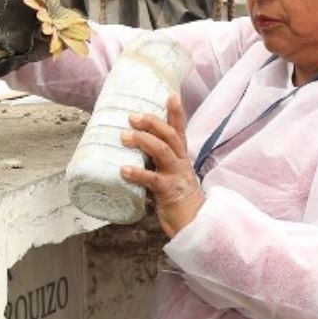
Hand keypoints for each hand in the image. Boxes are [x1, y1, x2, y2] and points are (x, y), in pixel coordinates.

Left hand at [122, 94, 205, 238]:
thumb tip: (132, 148)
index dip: (176, 112)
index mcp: (181, 156)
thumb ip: (156, 161)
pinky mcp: (169, 192)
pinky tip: (124, 170)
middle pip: (170, 135)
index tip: (170, 95)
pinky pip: (153, 180)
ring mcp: (176, 176)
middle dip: (152, 123)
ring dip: (143, 141)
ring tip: (124, 137)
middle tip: (132, 116)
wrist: (193, 223)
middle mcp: (180, 162)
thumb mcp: (169, 174)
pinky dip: (138, 173)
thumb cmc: (176, 198)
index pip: (179, 130)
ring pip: (163, 151)